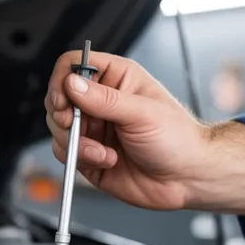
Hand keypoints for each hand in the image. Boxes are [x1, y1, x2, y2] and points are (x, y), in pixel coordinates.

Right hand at [44, 51, 244, 216]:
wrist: (186, 178)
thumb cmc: (178, 139)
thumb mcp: (142, 113)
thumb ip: (104, 100)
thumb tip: (72, 84)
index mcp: (115, 79)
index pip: (73, 66)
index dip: (62, 80)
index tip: (64, 98)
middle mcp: (101, 103)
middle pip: (58, 98)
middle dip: (63, 115)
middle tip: (74, 124)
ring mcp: (94, 129)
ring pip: (58, 129)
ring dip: (76, 143)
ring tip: (103, 151)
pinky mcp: (89, 156)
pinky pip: (66, 154)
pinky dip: (81, 159)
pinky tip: (107, 160)